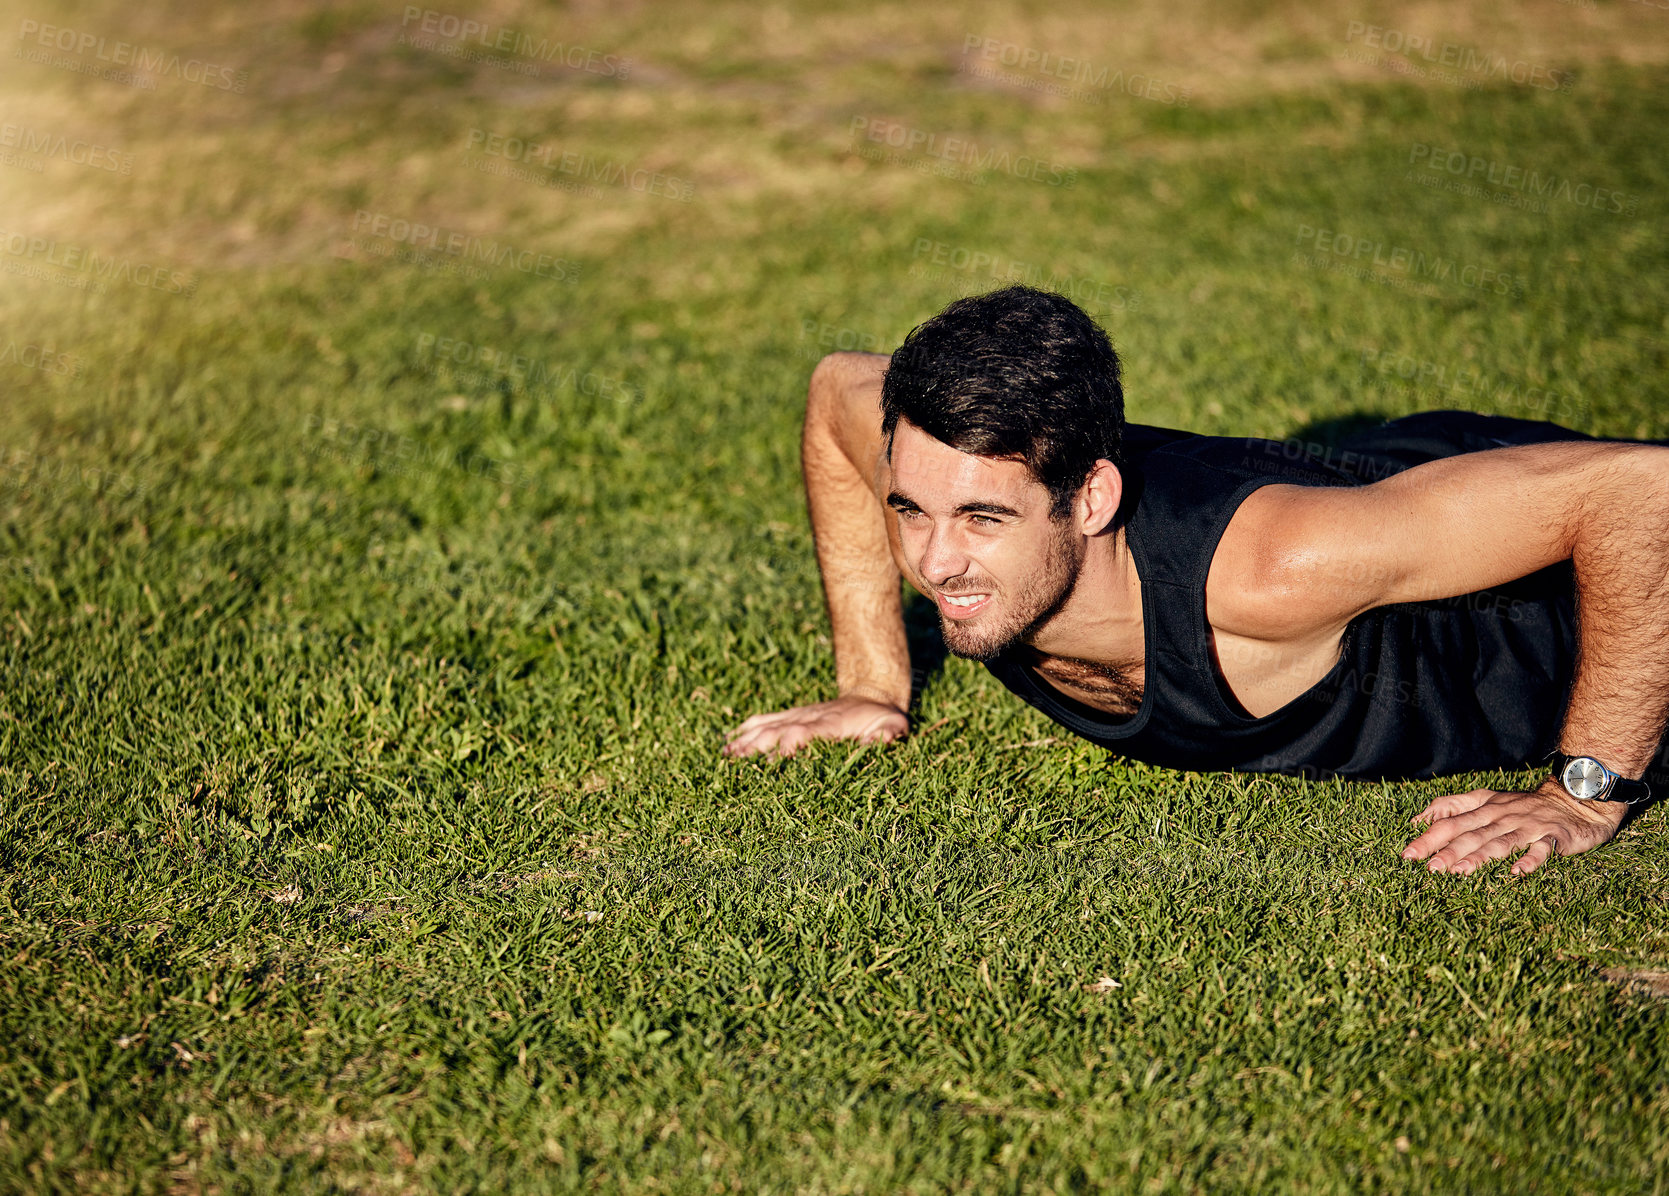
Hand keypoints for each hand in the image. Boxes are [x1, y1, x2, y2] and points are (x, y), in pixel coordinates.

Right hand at [723, 695, 908, 758]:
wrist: (871, 694)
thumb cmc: (883, 718)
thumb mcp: (895, 725)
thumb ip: (889, 733)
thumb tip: (878, 741)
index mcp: (831, 725)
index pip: (805, 733)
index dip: (790, 743)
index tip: (775, 758)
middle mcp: (809, 718)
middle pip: (777, 730)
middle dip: (756, 745)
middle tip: (735, 761)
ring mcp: (798, 715)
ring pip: (767, 726)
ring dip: (746, 740)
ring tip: (725, 755)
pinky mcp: (792, 715)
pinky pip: (766, 720)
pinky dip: (746, 729)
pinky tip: (729, 742)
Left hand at [1401, 778, 1628, 876]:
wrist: (1575, 799)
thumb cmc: (1524, 805)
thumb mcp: (1487, 799)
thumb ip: (1454, 805)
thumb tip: (1420, 818)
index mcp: (1484, 809)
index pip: (1450, 822)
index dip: (1428, 837)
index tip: (1408, 855)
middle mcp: (1502, 816)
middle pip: (1470, 834)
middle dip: (1448, 851)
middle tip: (1429, 868)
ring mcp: (1527, 826)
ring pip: (1499, 842)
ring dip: (1479, 857)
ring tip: (1459, 871)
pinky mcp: (1553, 836)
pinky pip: (1540, 849)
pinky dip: (1529, 860)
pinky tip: (1517, 873)